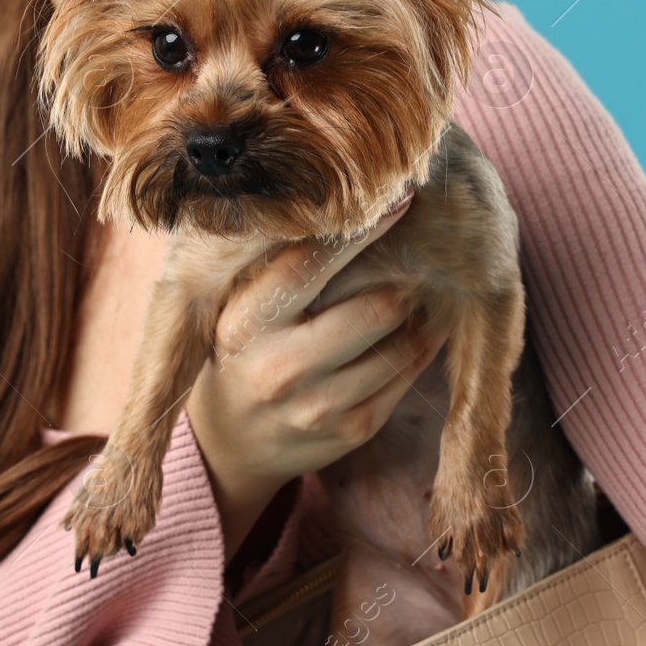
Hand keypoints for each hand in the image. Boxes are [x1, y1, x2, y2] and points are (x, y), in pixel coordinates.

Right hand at [187, 197, 449, 558]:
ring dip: (419, 315)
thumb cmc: (240, 354)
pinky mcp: (351, 431)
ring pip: (401, 344)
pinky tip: (414, 332)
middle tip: (415, 256)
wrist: (226, 446)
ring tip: (418, 292)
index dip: (361, 231)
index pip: (307, 265)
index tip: (399, 199)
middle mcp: (280, 369)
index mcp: (245, 325)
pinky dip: (418, 348)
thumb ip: (279, 268)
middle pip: (375, 308)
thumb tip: (348, 208)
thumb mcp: (239, 309)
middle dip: (403, 278)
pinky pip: (406, 376)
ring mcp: (319, 407)